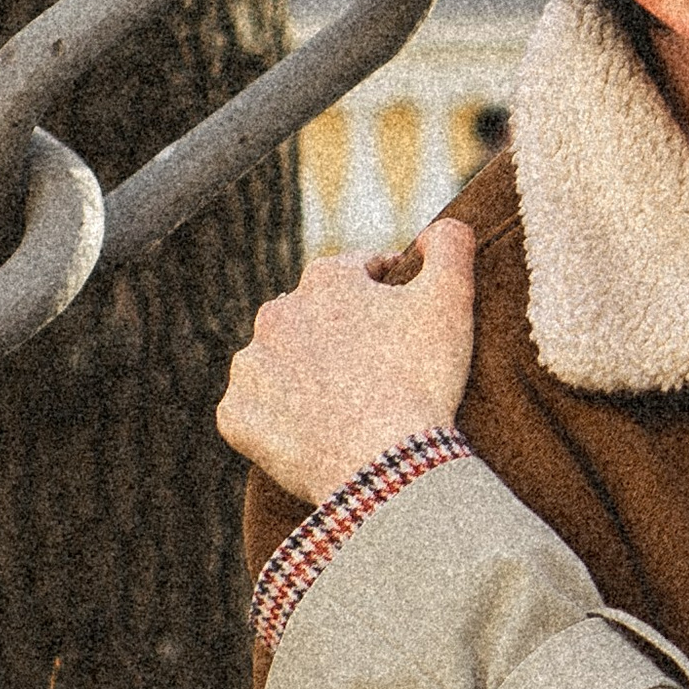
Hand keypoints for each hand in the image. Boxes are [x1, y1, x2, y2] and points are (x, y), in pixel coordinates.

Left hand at [218, 217, 478, 503]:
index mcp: (325, 280)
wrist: (385, 463)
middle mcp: (276, 314)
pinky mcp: (236, 416)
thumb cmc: (421, 379)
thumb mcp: (452, 298)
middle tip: (377, 370)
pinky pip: (253, 413)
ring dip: (302, 376)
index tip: (405, 322)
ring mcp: (251, 368)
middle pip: (313, 318)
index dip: (386, 292)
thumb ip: (452, 243)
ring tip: (341, 406)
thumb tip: (440, 225)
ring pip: (278, 363)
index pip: (357, 273)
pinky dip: (276, 420)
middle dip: (339, 334)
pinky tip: (309, 434)